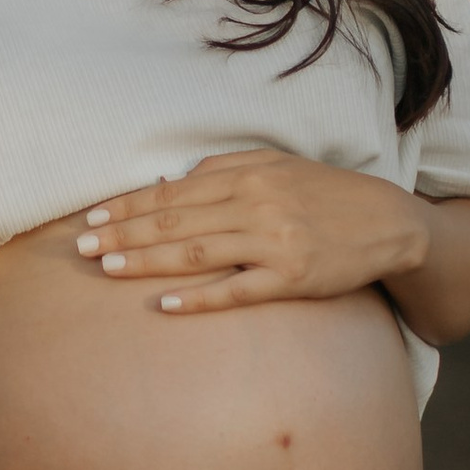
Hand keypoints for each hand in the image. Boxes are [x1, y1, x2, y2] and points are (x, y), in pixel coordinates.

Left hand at [74, 148, 426, 314]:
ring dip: (147, 261)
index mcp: (248, 175)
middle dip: (124, 235)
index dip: (129, 206)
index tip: (93, 219)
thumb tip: (171, 182)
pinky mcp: (292, 278)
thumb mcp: (276, 165)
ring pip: (196, 254)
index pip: (174, 193)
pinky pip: (236, 291)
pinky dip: (198, 298)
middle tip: (82, 248)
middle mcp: (256, 205)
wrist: (387, 221)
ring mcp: (274, 243)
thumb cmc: (323, 192)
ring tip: (108, 270)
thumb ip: (224, 169)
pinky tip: (165, 304)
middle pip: (176, 222)